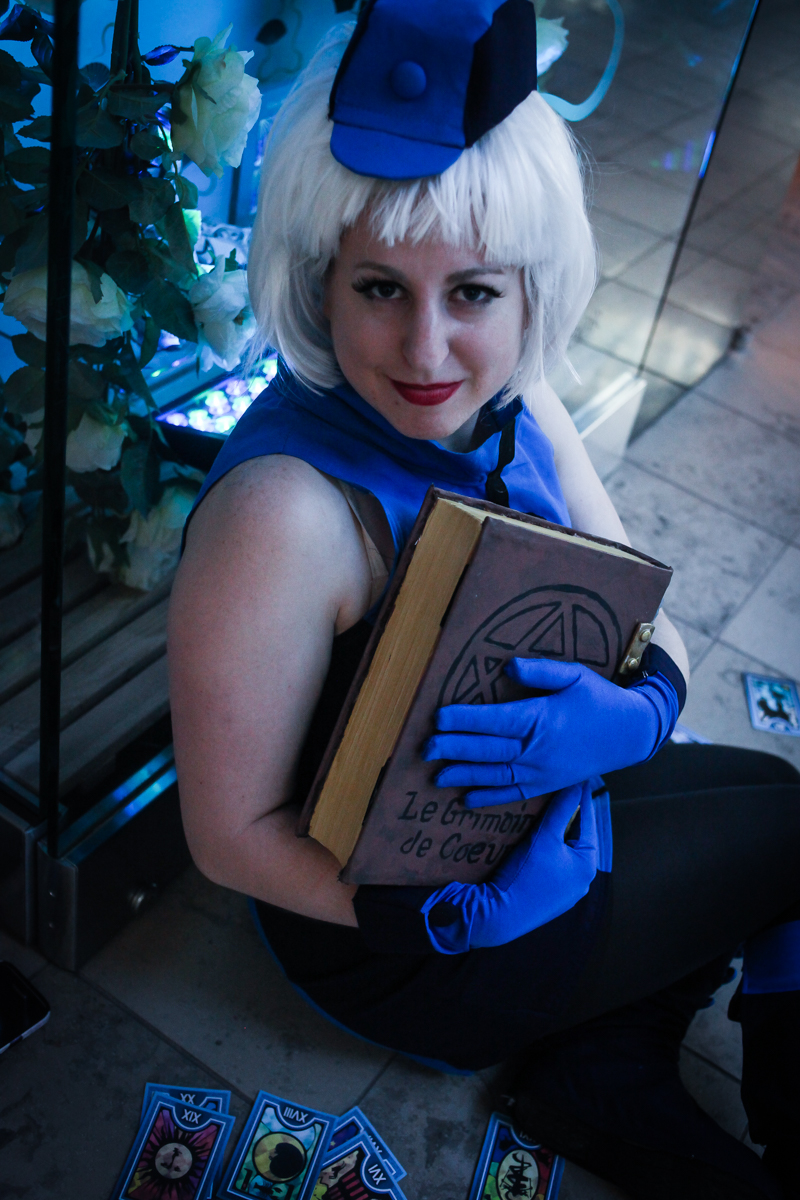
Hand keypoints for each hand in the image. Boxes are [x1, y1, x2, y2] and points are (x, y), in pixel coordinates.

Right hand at [420, 781, 598, 952]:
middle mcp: (580, 880)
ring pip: (560, 849)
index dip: (581, 797)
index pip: (589, 821)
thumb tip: (576, 784)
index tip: (576, 776)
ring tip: (543, 807)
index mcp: (588, 866)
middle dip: (566, 813)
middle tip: (558, 788)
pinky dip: (542, 846)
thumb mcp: (545, 837)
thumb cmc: (526, 875)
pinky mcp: (544, 895)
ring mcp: (563, 890)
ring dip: (552, 830)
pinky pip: (548, 863)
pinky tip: (530, 835)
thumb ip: (562, 809)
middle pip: (575, 836)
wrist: (497, 916)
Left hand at [423, 656, 678, 805]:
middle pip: (487, 750)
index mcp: (541, 719)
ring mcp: (542, 771)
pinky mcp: (547, 784)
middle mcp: (538, 749)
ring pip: (495, 775)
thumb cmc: (599, 699)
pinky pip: (513, 793)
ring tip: (437, 776)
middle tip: (425, 749)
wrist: (630, 734)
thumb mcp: (574, 675)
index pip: (493, 720)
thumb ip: (540, 670)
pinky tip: (467, 799)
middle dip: (453, 749)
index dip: (463, 719)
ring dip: (464, 775)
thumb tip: (507, 665)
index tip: (438, 718)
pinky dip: (489, 798)